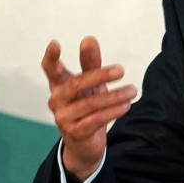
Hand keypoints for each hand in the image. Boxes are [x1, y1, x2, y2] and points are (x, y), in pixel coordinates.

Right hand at [42, 36, 137, 180]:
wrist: (84, 143)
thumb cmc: (86, 106)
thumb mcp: (91, 83)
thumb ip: (90, 63)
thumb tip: (88, 39)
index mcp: (59, 85)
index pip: (50, 69)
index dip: (51, 58)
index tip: (54, 44)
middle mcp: (57, 100)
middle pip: (76, 84)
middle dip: (100, 75)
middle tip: (121, 70)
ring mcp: (63, 117)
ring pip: (91, 103)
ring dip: (115, 96)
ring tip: (133, 91)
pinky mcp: (74, 132)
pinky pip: (96, 119)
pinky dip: (113, 111)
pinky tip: (126, 105)